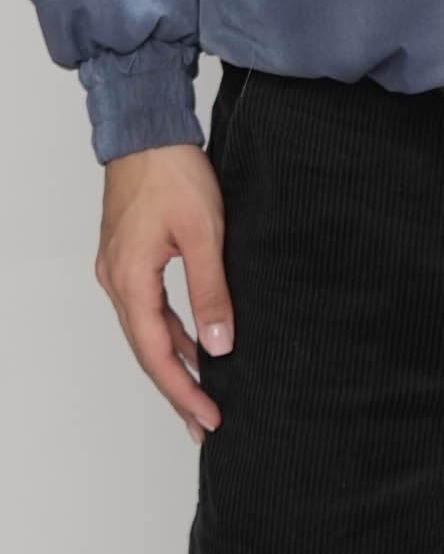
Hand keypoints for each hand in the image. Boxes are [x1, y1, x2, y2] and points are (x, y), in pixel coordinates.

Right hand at [97, 144, 233, 443]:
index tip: (208, 419)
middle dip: (176, 389)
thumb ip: (211, 291)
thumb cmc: (174, 172)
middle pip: (146, 351)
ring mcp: (118, 269)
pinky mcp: (128, 256)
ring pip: (146, 330)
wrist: (147, 130)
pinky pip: (148, 307)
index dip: (182, 390)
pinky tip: (193, 342)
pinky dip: (170, 330)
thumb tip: (218, 348)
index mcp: (129, 281)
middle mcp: (116, 281)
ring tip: (200, 394)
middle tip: (203, 423)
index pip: (156, 354)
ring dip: (173, 362)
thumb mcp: (204, 232)